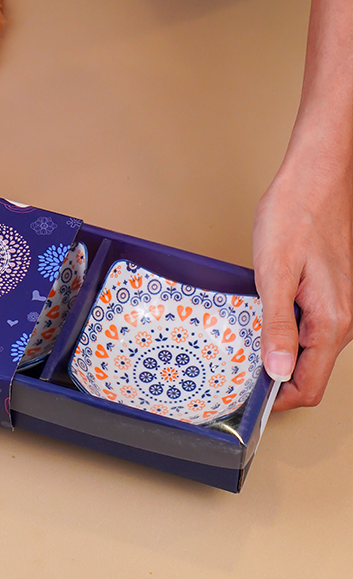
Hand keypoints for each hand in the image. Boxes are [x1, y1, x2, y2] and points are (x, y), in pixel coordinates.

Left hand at [254, 132, 352, 409]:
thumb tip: (278, 371)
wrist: (315, 177)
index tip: (248, 399)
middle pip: (309, 373)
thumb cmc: (295, 215)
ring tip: (243, 348)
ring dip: (277, 356)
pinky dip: (282, 334)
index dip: (278, 401)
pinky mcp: (328, 294)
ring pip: (307, 351)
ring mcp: (337, 306)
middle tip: (237, 375)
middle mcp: (341, 320)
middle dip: (275, 380)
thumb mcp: (275, 274)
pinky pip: (307, 329)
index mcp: (330, 322)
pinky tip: (259, 322)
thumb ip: (277, 326)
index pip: (310, 386)